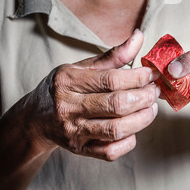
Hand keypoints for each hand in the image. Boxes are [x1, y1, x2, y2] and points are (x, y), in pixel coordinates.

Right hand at [26, 29, 158, 160]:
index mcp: (68, 81)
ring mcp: (73, 131)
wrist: (34, 119)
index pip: (110, 80)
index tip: (150, 74)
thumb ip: (112, 55)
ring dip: (141, 119)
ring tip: (151, 109)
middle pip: (116, 105)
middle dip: (143, 98)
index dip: (137, 77)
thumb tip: (139, 36)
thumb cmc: (62, 88)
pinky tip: (134, 129)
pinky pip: (110, 152)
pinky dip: (128, 142)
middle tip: (154, 91)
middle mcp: (68, 107)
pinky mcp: (79, 149)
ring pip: (115, 130)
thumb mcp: (81, 66)